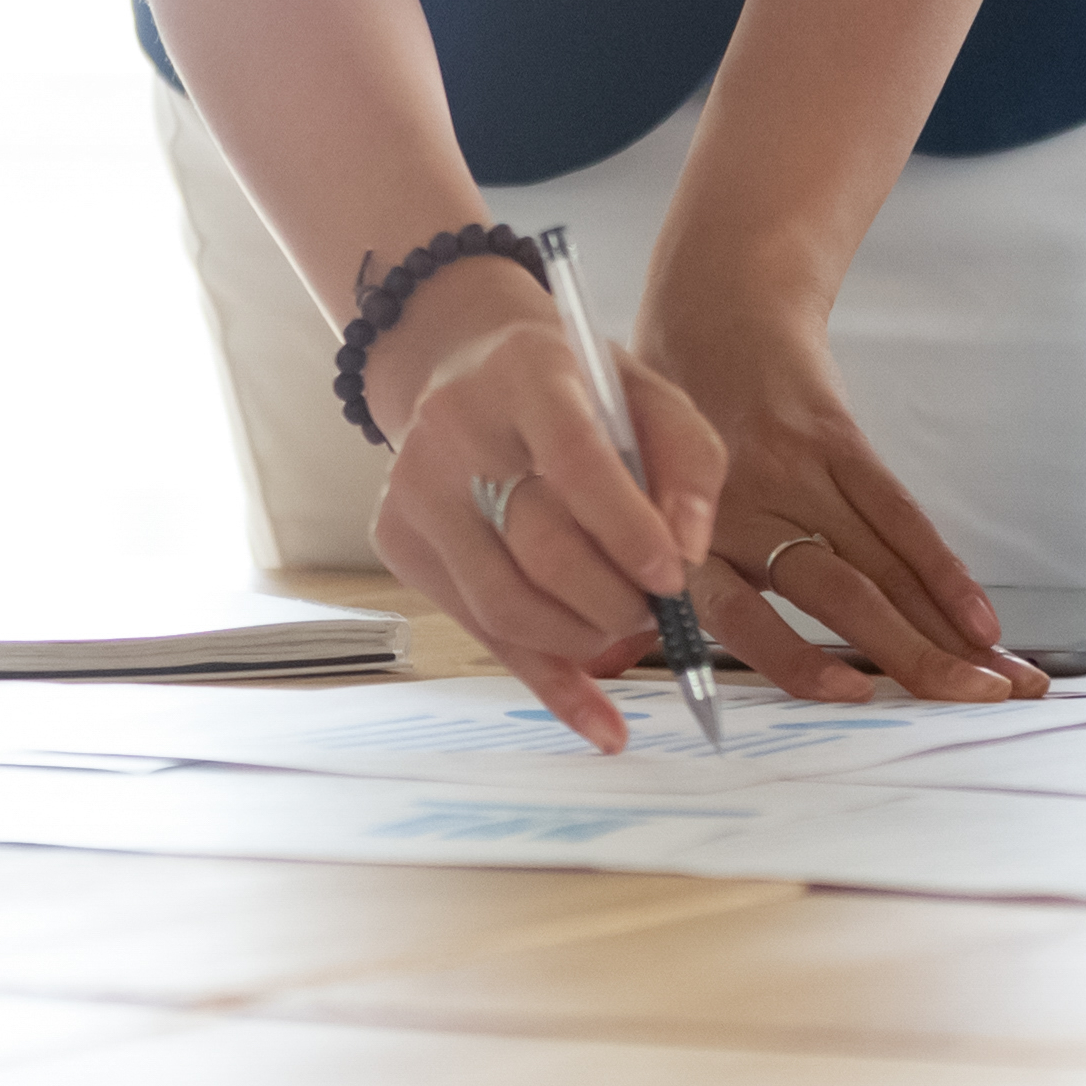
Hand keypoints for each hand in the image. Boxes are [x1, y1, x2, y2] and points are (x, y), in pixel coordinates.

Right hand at [360, 256, 727, 749]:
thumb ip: (687, 465)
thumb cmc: (576, 388)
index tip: (673, 577)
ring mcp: (413, 488)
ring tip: (627, 628)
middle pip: (539, 546)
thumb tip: (686, 556)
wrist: (467, 366)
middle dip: (616, 600)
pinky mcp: (398, 540)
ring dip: (585, 640)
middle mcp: (452, 427)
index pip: (573, 456)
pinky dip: (549, 683)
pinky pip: (481, 633)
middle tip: (659, 611)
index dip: (627, 529)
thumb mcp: (647, 395)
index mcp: (525, 372)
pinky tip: (600, 719)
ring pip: (504, 604)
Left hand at [627, 276, 1047, 705]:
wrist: (710, 308)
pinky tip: (979, 618)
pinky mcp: (840, 440)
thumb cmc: (665, 420)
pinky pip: (897, 512)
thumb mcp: (633, 495)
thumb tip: (623, 664)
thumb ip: (648, 578)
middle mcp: (744, 506)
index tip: (854, 695)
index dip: (798, 658)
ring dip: (947, 628)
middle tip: (975, 706)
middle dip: (914, 656)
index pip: (740, 612)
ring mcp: (799, 471)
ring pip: (881, 563)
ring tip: (999, 681)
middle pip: (839, 594)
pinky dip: (943, 568)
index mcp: (685, 533)